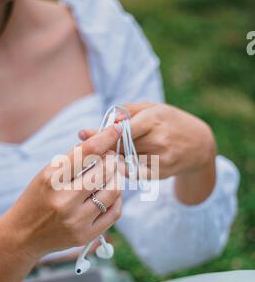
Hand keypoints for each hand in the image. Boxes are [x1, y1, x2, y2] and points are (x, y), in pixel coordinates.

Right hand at [0, 125, 123, 281]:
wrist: (22, 235)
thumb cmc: (36, 198)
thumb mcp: (46, 174)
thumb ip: (72, 159)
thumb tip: (101, 141)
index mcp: (51, 179)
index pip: (87, 152)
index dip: (105, 137)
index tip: (116, 128)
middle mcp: (64, 200)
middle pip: (105, 171)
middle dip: (112, 159)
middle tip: (111, 157)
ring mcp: (76, 220)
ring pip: (114, 191)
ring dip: (116, 178)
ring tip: (111, 175)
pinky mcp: (85, 235)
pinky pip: (114, 212)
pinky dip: (116, 199)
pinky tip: (109, 193)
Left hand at [79, 102, 216, 204]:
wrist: (199, 145)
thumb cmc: (169, 122)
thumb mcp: (153, 108)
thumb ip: (128, 112)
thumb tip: (105, 122)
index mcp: (155, 119)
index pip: (122, 128)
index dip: (102, 133)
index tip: (83, 135)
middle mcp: (159, 139)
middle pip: (121, 146)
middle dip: (102, 147)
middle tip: (84, 148)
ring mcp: (161, 159)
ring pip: (125, 161)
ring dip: (109, 159)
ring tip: (98, 156)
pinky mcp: (160, 174)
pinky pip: (132, 173)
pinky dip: (122, 169)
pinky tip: (115, 165)